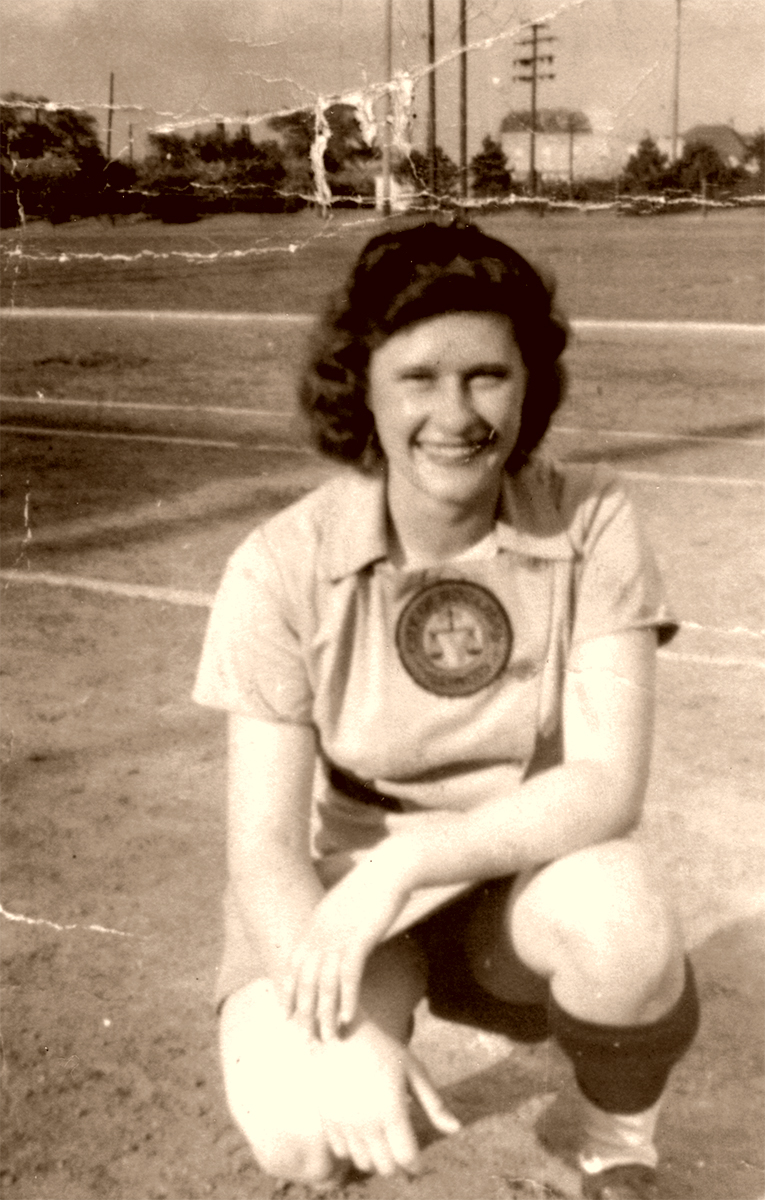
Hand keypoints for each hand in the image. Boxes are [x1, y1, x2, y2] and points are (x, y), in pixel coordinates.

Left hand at [286, 845, 413, 1040]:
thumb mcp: (343, 903)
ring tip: (328, 1038)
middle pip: (306, 980)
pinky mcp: (359, 940)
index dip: (289, 992)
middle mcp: (320, 934)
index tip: (287, 1015)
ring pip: (326, 984)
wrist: (389, 868)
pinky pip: (349, 975)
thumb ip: (332, 922)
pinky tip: (350, 1017)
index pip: (293, 965)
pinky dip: (348, 998)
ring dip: (326, 1014)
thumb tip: (332, 938)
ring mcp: (338, 937)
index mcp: (313, 924)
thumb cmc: (370, 884)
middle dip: (304, 1012)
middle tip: (305, 1039)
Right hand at [311, 1018, 459, 1176]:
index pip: (407, 1157)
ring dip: (376, 1159)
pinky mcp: (327, 1121)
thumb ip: (434, 1104)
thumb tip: (457, 1129)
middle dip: (397, 1164)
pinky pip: (343, 1153)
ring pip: (364, 1163)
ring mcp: (344, 1123)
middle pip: (386, 1167)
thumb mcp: (414, 1071)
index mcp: (392, 1110)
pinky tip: (362, 1134)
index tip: (419, 1162)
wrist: (342, 1033)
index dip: (416, 1164)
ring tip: (382, 1141)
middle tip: (401, 1149)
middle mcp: (367, 1121)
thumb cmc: (384, 1049)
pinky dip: (355, 1151)